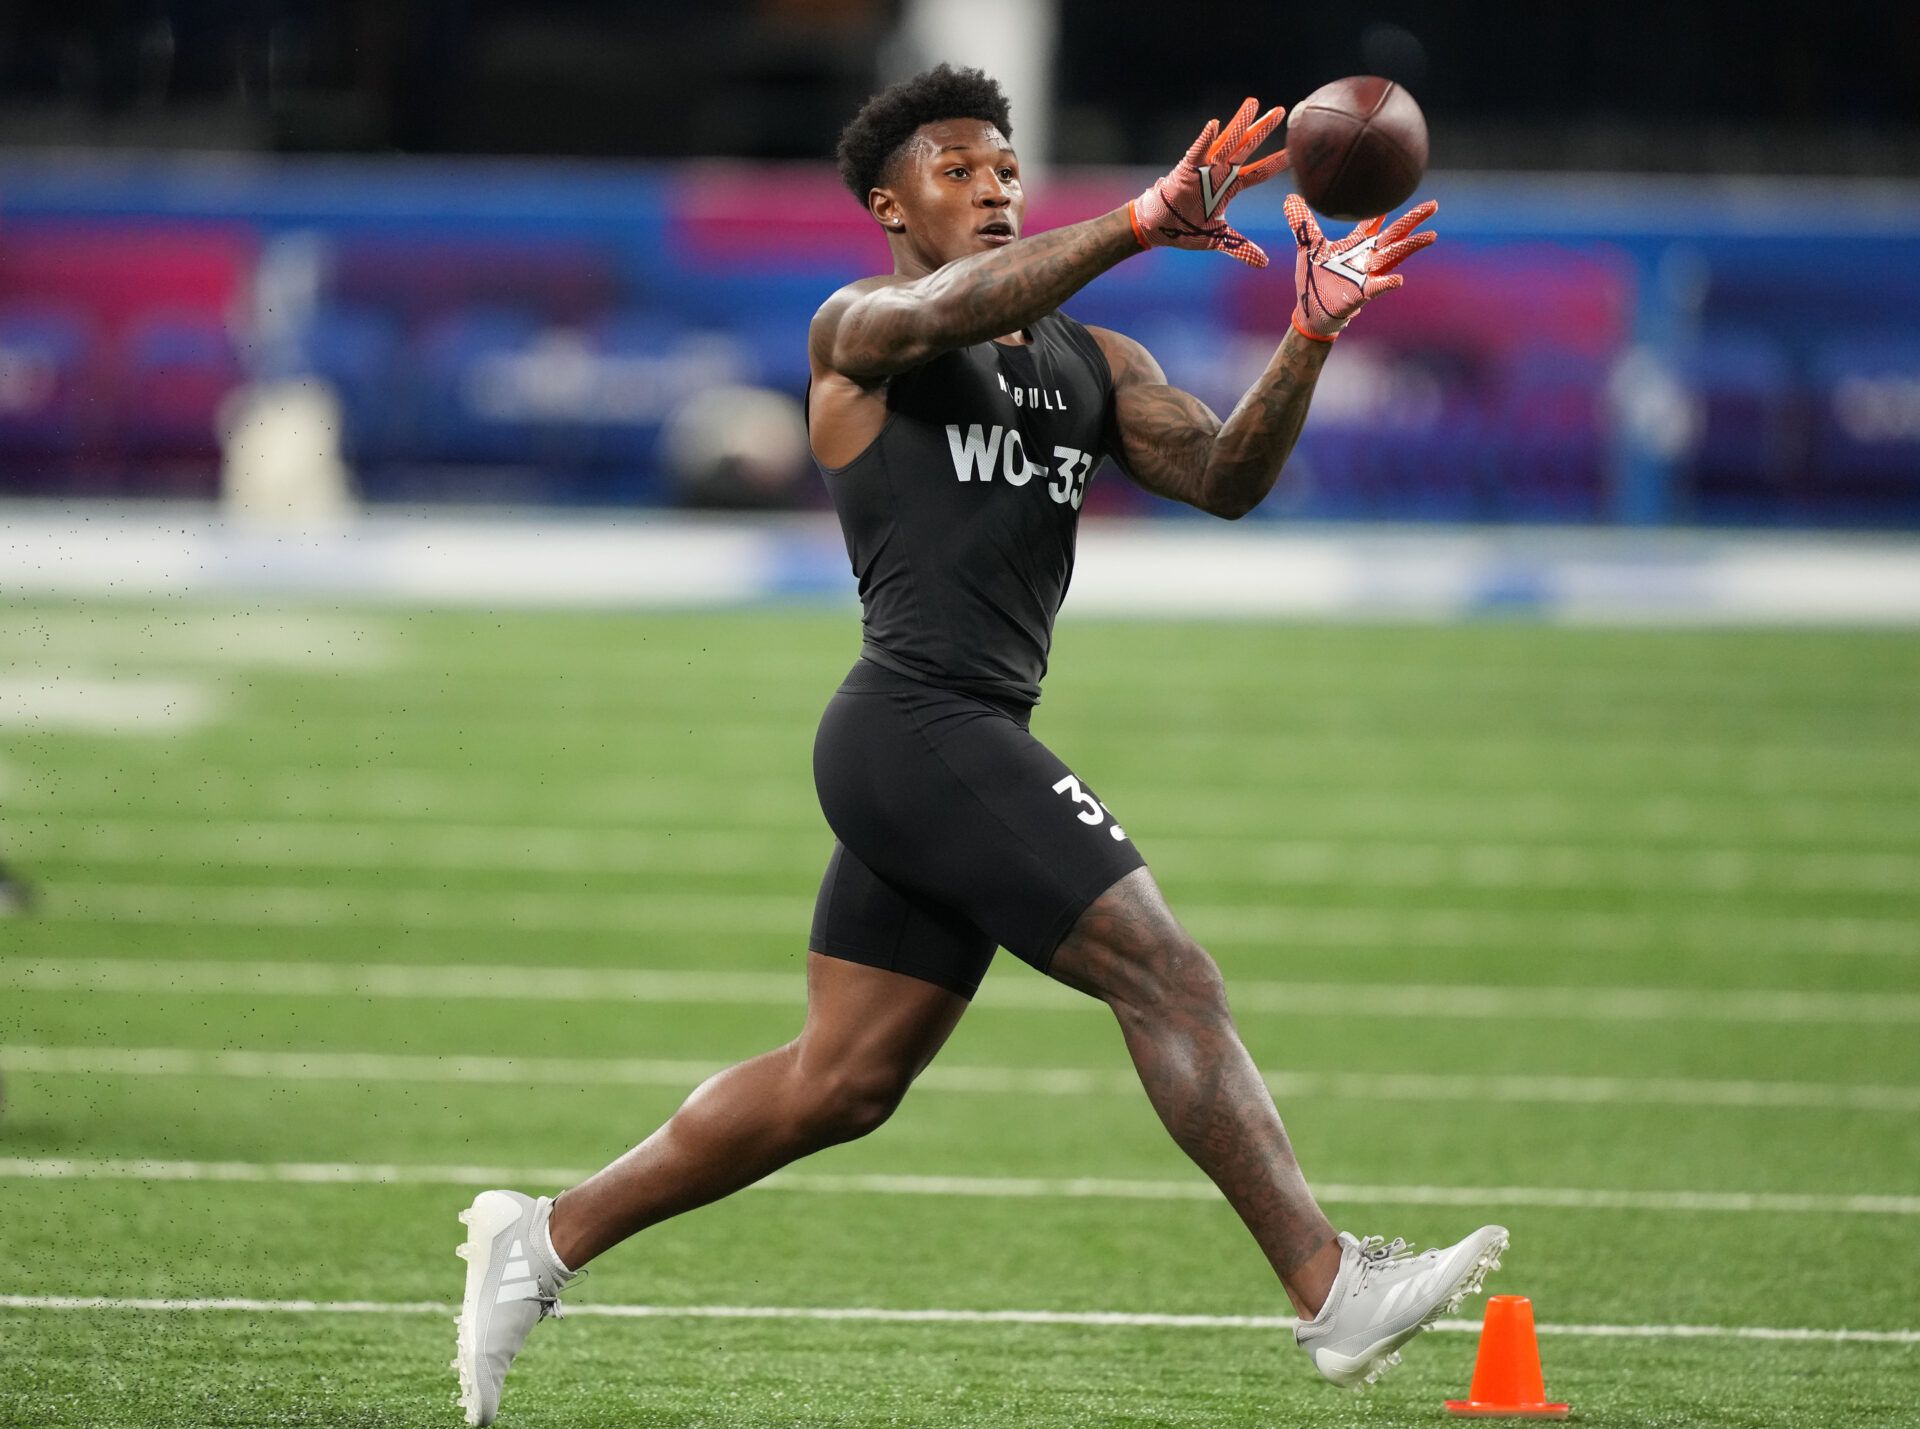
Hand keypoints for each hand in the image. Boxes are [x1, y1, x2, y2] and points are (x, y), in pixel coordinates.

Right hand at [1130, 97, 1288, 268]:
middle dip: (1263, 129)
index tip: (1296, 152)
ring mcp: (1203, 169)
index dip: (1277, 163)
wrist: (1158, 229)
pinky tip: (1214, 125)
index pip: (1259, 173)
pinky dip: (1204, 139)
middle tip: (1281, 111)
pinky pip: (1196, 152)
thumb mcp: (1218, 240)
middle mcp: (1220, 173)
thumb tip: (1263, 263)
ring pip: (1225, 143)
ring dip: (1239, 124)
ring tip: (1253, 104)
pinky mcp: (1184, 170)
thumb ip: (1241, 248)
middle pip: (1247, 148)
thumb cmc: (1185, 229)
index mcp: (1229, 187)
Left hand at [1286, 194, 1438, 339]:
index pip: (1372, 222)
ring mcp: (1367, 275)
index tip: (1393, 190)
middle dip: (1413, 220)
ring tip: (1431, 235)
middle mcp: (1366, 257)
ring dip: (1412, 246)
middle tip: (1433, 205)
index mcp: (1355, 245)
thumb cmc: (1314, 280)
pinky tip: (1400, 280)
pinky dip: (1388, 283)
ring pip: (1395, 257)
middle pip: (1394, 234)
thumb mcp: (1308, 248)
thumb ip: (1302, 224)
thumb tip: (1290, 198)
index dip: (1382, 208)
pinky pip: (1378, 287)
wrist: (1309, 310)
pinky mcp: (1362, 293)